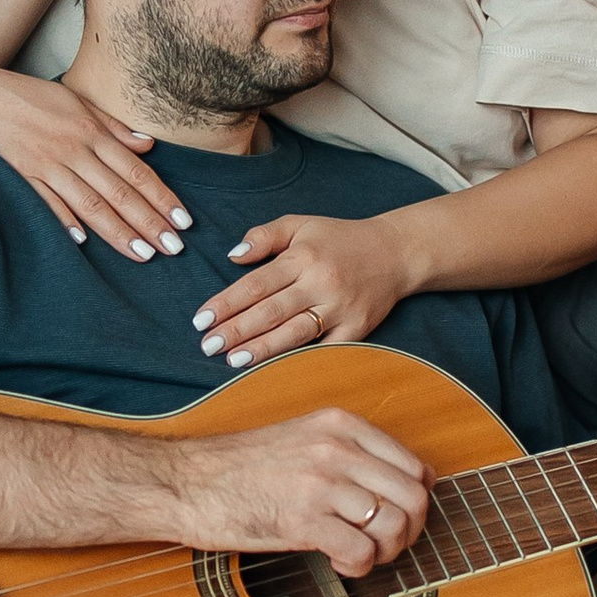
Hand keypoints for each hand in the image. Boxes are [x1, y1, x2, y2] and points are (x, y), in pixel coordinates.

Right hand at [0, 60, 191, 258]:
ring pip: (90, 203)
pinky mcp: (20, 175)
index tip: (183, 221)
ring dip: (119, 230)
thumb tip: (147, 144)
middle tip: (174, 248)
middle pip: (119, 191)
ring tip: (144, 254)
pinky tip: (81, 242)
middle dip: (149, 221)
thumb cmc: (25, 95)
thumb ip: (112, 126)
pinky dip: (63, 220)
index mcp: (90, 130)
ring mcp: (46, 164)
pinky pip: (46, 202)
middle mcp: (73, 149)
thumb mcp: (74, 100)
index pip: (135, 170)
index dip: (162, 197)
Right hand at [163, 407, 431, 577]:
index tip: (399, 518)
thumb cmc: (239, 468)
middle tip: (387, 546)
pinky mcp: (301, 520)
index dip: (417, 502)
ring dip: (387, 552)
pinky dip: (359, 567)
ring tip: (362, 555)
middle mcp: (337, 449)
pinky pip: (362, 551)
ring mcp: (320, 483)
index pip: (415, 467)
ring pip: (396, 525)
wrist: (185, 482)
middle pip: (415, 498)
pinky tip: (338, 563)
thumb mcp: (303, 438)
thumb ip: (350, 454)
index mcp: (341, 425)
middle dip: (411, 532)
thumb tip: (406, 486)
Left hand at [191, 211, 415, 365]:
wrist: (396, 253)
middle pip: (270, 311)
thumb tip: (232, 256)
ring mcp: (340, 308)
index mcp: (302, 256)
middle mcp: (320, 282)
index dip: (225, 303)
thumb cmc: (340, 239)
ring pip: (294, 333)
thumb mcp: (301, 225)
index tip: (200, 320)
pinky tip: (277, 371)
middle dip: (235, 330)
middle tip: (207, 345)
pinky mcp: (357, 329)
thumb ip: (265, 236)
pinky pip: (325, 349)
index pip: (255, 284)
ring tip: (232, 360)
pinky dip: (301, 361)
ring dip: (262, 349)